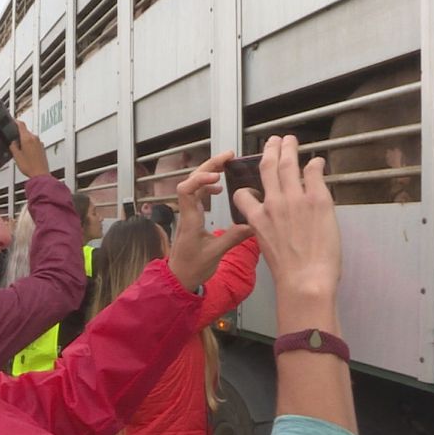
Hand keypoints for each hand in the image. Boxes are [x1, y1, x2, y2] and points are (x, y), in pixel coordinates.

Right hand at [10, 121, 48, 177]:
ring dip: (25, 140)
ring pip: (30, 137)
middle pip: (25, 131)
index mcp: (27, 138)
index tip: (13, 121)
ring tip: (20, 151)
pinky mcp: (42, 148)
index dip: (16, 122)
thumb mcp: (16, 156)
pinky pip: (34, 142)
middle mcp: (35, 138)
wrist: (40, 174)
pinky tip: (27, 154)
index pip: (21, 125)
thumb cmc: (30, 167)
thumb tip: (13, 142)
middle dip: (19, 134)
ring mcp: (40, 143)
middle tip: (14, 141)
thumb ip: (13, 146)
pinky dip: (30, 145)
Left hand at [168, 152, 252, 290]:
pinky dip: (207, 186)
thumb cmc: (193, 267)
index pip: (186, 189)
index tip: (218, 176)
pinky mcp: (192, 217)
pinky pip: (197, 194)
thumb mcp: (216, 253)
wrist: (179, 278)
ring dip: (208, 173)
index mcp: (190, 218)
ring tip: (226, 166)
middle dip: (209, 166)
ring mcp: (188, 213)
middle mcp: (187, 212)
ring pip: (194, 185)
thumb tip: (253, 224)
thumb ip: (234, 237)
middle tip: (228, 156)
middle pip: (192, 180)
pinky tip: (219, 188)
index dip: (200, 178)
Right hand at [233, 135, 340, 300]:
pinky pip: (314, 173)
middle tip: (273, 141)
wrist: (305, 279)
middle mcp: (273, 204)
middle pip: (267, 168)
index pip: (243, 195)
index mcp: (258, 219)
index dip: (246, 189)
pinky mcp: (318, 199)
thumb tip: (275, 227)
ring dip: (288, 148)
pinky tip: (318, 161)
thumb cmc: (288, 273)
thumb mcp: (266, 249)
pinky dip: (315, 164)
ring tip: (289, 140)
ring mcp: (295, 199)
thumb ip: (267, 231)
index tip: (252, 187)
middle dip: (269, 151)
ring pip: (288, 163)